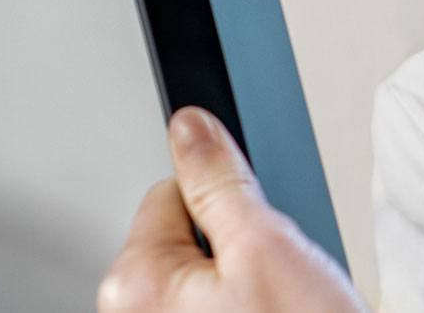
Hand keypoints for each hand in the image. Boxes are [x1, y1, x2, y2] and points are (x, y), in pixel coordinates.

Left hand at [97, 107, 367, 312]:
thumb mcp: (268, 244)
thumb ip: (219, 180)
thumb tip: (188, 128)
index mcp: (133, 285)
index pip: (169, 193)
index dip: (226, 200)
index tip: (258, 223)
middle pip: (188, 241)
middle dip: (240, 249)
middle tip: (282, 279)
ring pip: (210, 282)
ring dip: (252, 286)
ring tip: (290, 308)